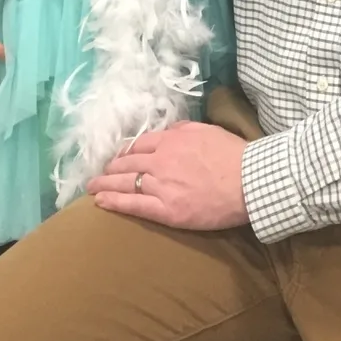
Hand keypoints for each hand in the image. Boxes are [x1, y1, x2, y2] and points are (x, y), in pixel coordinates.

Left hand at [87, 122, 249, 229]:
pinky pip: (134, 205)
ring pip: (125, 183)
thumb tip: (169, 132)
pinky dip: (115, 202)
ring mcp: (161, 186)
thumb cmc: (233, 154)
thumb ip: (183, 130)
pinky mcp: (167, 210)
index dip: (126, 151)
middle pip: (127, 163)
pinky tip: (101, 202)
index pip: (140, 144)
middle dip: (110, 167)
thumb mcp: (206, 130)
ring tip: (91, 187)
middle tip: (97, 173)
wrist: (249, 180)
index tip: (117, 157)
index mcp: (171, 140)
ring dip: (105, 184)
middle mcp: (161, 161)